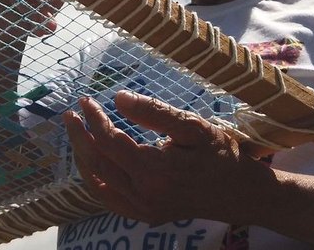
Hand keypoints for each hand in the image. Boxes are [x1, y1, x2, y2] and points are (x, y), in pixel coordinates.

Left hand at [63, 91, 275, 225]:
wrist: (243, 194)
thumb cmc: (221, 155)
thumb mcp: (193, 127)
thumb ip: (154, 112)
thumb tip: (118, 98)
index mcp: (155, 172)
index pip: (109, 142)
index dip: (94, 118)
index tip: (86, 99)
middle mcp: (144, 196)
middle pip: (97, 162)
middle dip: (79, 136)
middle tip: (71, 113)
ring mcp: (143, 210)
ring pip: (97, 183)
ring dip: (82, 156)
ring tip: (77, 133)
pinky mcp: (146, 216)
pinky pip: (109, 199)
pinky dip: (95, 179)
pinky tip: (92, 161)